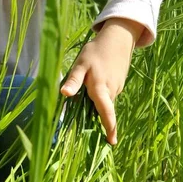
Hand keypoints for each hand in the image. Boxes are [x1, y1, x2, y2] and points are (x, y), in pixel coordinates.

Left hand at [60, 18, 143, 144]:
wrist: (118, 39)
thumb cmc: (96, 51)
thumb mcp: (81, 64)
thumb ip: (73, 80)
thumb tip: (65, 94)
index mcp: (101, 88)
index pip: (106, 112)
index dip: (109, 127)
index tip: (112, 142)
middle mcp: (111, 91)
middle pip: (102, 110)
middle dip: (96, 118)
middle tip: (84, 116)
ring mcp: (116, 88)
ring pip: (104, 103)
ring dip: (96, 104)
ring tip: (86, 93)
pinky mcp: (118, 85)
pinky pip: (107, 96)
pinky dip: (100, 96)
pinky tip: (93, 85)